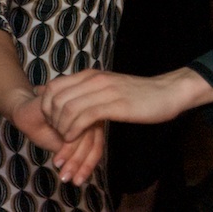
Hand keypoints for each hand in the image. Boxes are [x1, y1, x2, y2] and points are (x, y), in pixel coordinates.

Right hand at [7, 93, 105, 186]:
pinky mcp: (65, 95)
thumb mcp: (62, 147)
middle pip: (91, 140)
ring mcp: (79, 102)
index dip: (87, 165)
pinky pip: (67, 119)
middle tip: (65, 177)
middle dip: (77, 162)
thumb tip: (84, 176)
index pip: (97, 146)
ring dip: (69, 152)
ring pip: (81, 131)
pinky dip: (61, 137)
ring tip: (58, 164)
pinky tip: (54, 149)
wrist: (26, 112)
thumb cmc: (46, 130)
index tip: (77, 181)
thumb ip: (76, 155)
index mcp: (94, 124)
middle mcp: (90, 112)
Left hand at [41, 68, 212, 139]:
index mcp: (91, 74)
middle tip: (58, 133)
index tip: (52, 122)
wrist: (166, 92)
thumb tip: (65, 96)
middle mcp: (94, 79)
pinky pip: (84, 117)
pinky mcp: (115, 105)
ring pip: (67, 108)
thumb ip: (86, 91)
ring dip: (62, 128)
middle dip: (51, 119)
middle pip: (56, 98)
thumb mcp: (107, 88)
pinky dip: (74, 131)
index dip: (46, 106)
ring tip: (67, 139)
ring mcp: (104, 91)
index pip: (54, 86)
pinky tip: (76, 138)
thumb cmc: (137, 94)